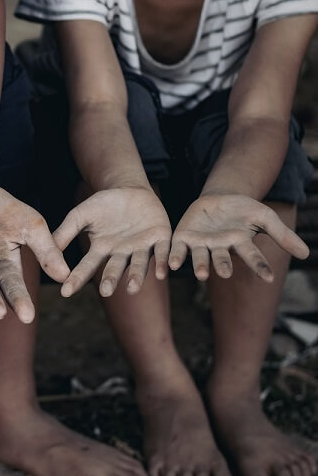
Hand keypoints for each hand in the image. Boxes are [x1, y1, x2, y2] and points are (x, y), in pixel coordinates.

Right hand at [54, 187, 171, 297]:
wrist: (130, 189)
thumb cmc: (103, 203)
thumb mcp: (80, 214)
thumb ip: (66, 231)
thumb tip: (46, 248)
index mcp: (101, 249)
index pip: (87, 266)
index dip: (77, 278)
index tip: (65, 291)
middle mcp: (121, 253)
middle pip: (115, 268)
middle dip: (111, 279)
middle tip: (105, 292)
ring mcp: (141, 247)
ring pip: (139, 264)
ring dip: (136, 276)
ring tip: (132, 288)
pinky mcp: (160, 238)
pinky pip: (163, 252)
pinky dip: (163, 262)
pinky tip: (163, 273)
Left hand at [170, 194, 308, 281]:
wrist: (219, 197)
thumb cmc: (244, 210)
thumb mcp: (264, 217)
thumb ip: (282, 235)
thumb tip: (306, 254)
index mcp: (240, 243)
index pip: (252, 256)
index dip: (260, 266)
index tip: (269, 278)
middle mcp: (220, 247)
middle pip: (222, 259)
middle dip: (223, 266)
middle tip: (225, 274)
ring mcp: (201, 244)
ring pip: (200, 257)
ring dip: (199, 266)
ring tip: (201, 275)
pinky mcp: (184, 237)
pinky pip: (178, 249)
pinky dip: (174, 257)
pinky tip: (171, 265)